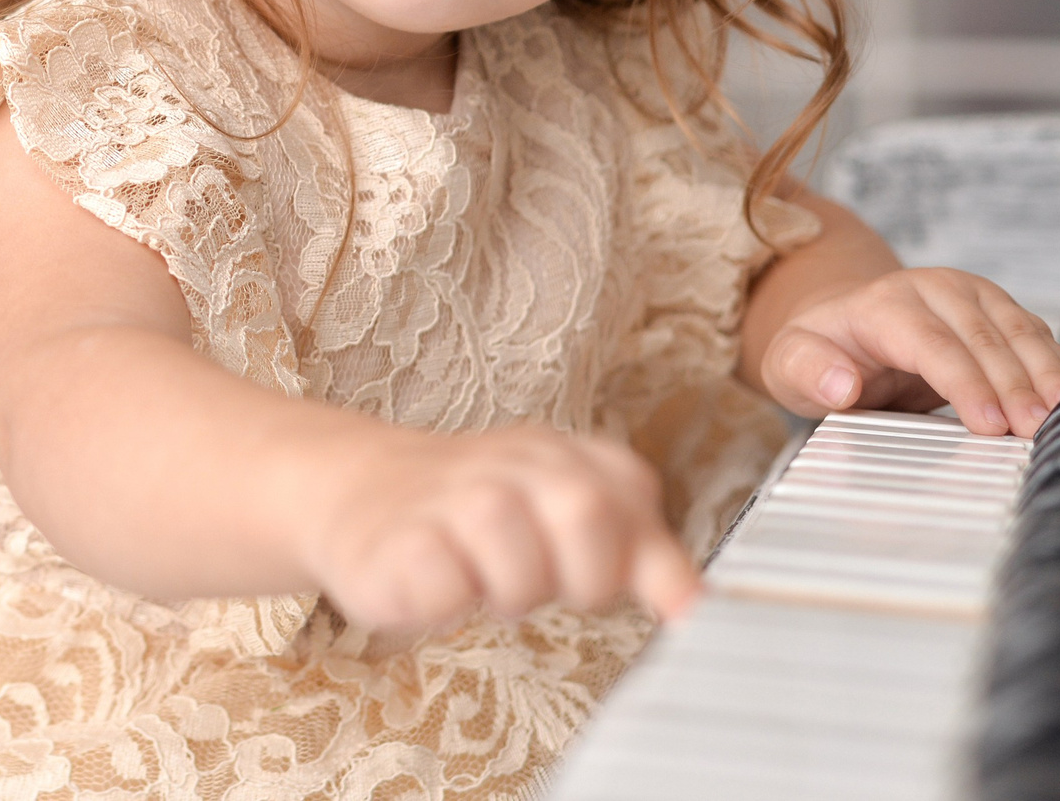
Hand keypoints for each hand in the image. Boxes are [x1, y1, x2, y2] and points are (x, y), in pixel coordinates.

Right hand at [301, 422, 699, 631]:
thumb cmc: (479, 516)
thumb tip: (701, 606)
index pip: (634, 502)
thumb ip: (645, 558)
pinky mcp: (399, 541)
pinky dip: (452, 601)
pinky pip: (450, 589)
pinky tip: (439, 582)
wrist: (358, 492)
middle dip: (577, 575)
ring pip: (520, 566)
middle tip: (543, 580)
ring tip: (484, 577)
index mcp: (564, 454)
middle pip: (585, 515)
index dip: (630, 557)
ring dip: (509, 592)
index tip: (594, 571)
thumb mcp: (570, 523)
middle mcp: (511, 463)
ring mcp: (451, 497)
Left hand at [756, 266, 1059, 436]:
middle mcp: (932, 289)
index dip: (964, 382)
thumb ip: (807, 371)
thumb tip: (839, 385)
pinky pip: (1032, 335)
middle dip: (1013, 387)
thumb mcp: (788, 363)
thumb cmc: (819, 350)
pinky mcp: (996, 309)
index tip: (989, 424)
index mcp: (882, 303)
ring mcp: (970, 295)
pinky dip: (1053, 366)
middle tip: (1035, 433)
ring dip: (1044, 374)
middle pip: (983, 338)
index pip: (931, 343)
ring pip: (1018, 331)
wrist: (839, 323)